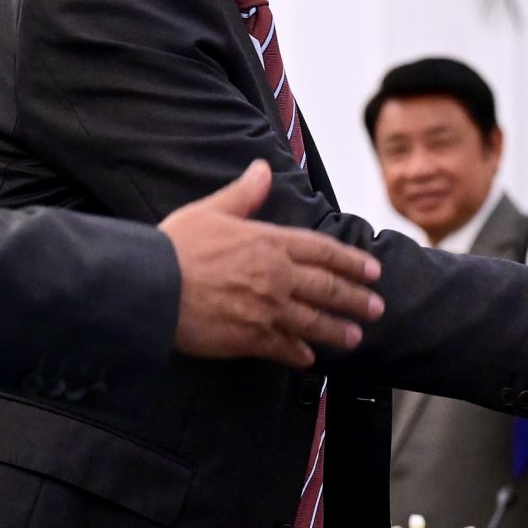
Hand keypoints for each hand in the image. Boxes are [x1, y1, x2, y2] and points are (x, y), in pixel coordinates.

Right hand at [161, 159, 384, 363]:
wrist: (151, 287)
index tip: (373, 271)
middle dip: (355, 299)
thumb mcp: (211, 210)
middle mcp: (276, 276)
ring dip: (337, 331)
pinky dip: (299, 354)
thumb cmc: (176, 246)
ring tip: (355, 338)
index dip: (351, 261)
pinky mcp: (250, 338)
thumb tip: (262, 169)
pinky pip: (283, 348)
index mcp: (270, 242)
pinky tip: (309, 359)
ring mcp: (267, 309)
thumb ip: (243, 194)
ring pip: (313, 322)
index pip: (323, 251)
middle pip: (327, 288)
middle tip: (376, 308)